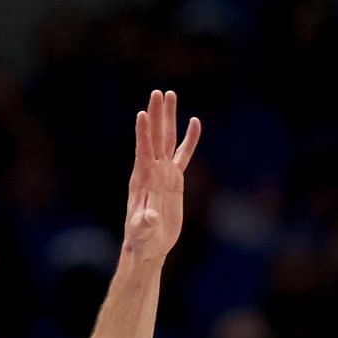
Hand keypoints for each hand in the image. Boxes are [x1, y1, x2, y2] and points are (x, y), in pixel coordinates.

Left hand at [122, 89, 201, 263]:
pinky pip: (183, 155)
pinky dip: (189, 140)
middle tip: (159, 93)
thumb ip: (145, 223)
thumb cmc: (142, 239)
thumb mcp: (142, 232)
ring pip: (168, 140)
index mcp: (142, 180)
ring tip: (170, 96)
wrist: (150, 245)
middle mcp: (152, 171)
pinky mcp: (174, 179)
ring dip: (169, 119)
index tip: (143, 114)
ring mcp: (163, 173)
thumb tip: (150, 216)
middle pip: (156, 138)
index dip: (144, 134)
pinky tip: (194, 123)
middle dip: (158, 115)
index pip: (144, 152)